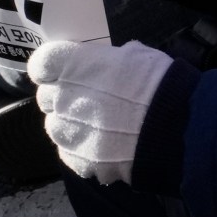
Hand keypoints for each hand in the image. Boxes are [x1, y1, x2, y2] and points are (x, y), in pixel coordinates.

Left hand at [28, 38, 173, 184]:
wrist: (175, 128)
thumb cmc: (157, 84)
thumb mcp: (135, 55)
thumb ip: (108, 60)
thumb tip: (104, 67)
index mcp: (73, 67)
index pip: (41, 64)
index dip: (51, 68)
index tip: (62, 71)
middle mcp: (62, 99)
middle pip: (46, 97)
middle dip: (63, 96)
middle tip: (90, 98)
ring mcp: (68, 133)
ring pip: (56, 126)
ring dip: (71, 124)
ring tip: (100, 126)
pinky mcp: (78, 161)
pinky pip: (70, 152)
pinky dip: (84, 148)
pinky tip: (106, 145)